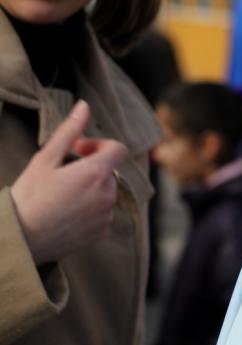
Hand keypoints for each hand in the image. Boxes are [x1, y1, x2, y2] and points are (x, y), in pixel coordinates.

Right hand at [10, 100, 128, 263]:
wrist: (20, 237)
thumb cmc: (29, 196)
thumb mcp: (45, 159)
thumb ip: (69, 131)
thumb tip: (84, 106)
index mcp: (96, 173)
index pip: (118, 149)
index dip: (100, 145)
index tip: (79, 150)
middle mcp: (108, 195)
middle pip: (109, 172)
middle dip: (91, 168)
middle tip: (62, 174)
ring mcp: (106, 216)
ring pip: (106, 194)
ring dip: (90, 190)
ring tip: (61, 196)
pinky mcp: (101, 233)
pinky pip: (102, 215)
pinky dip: (89, 210)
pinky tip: (65, 213)